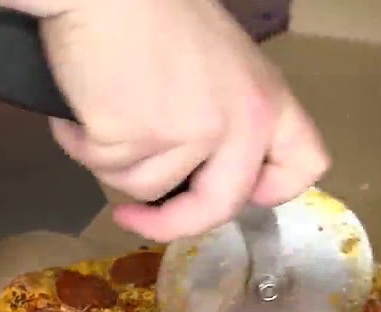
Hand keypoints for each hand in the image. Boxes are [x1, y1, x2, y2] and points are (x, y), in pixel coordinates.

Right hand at [39, 0, 329, 240]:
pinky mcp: (133, 138)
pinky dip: (79, 142)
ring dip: (112, 160)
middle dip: (169, 223)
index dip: (269, 191)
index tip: (237, 196)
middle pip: (217, 207)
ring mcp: (187, 134)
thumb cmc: (154, 8)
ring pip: (144, 186)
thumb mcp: (221, 58)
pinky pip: (101, 164)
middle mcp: (237, 124)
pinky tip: (76, 106)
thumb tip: (200, 164)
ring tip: (99, 106)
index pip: (304, 166)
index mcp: (266, 100)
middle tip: (133, 218)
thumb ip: (227, 110)